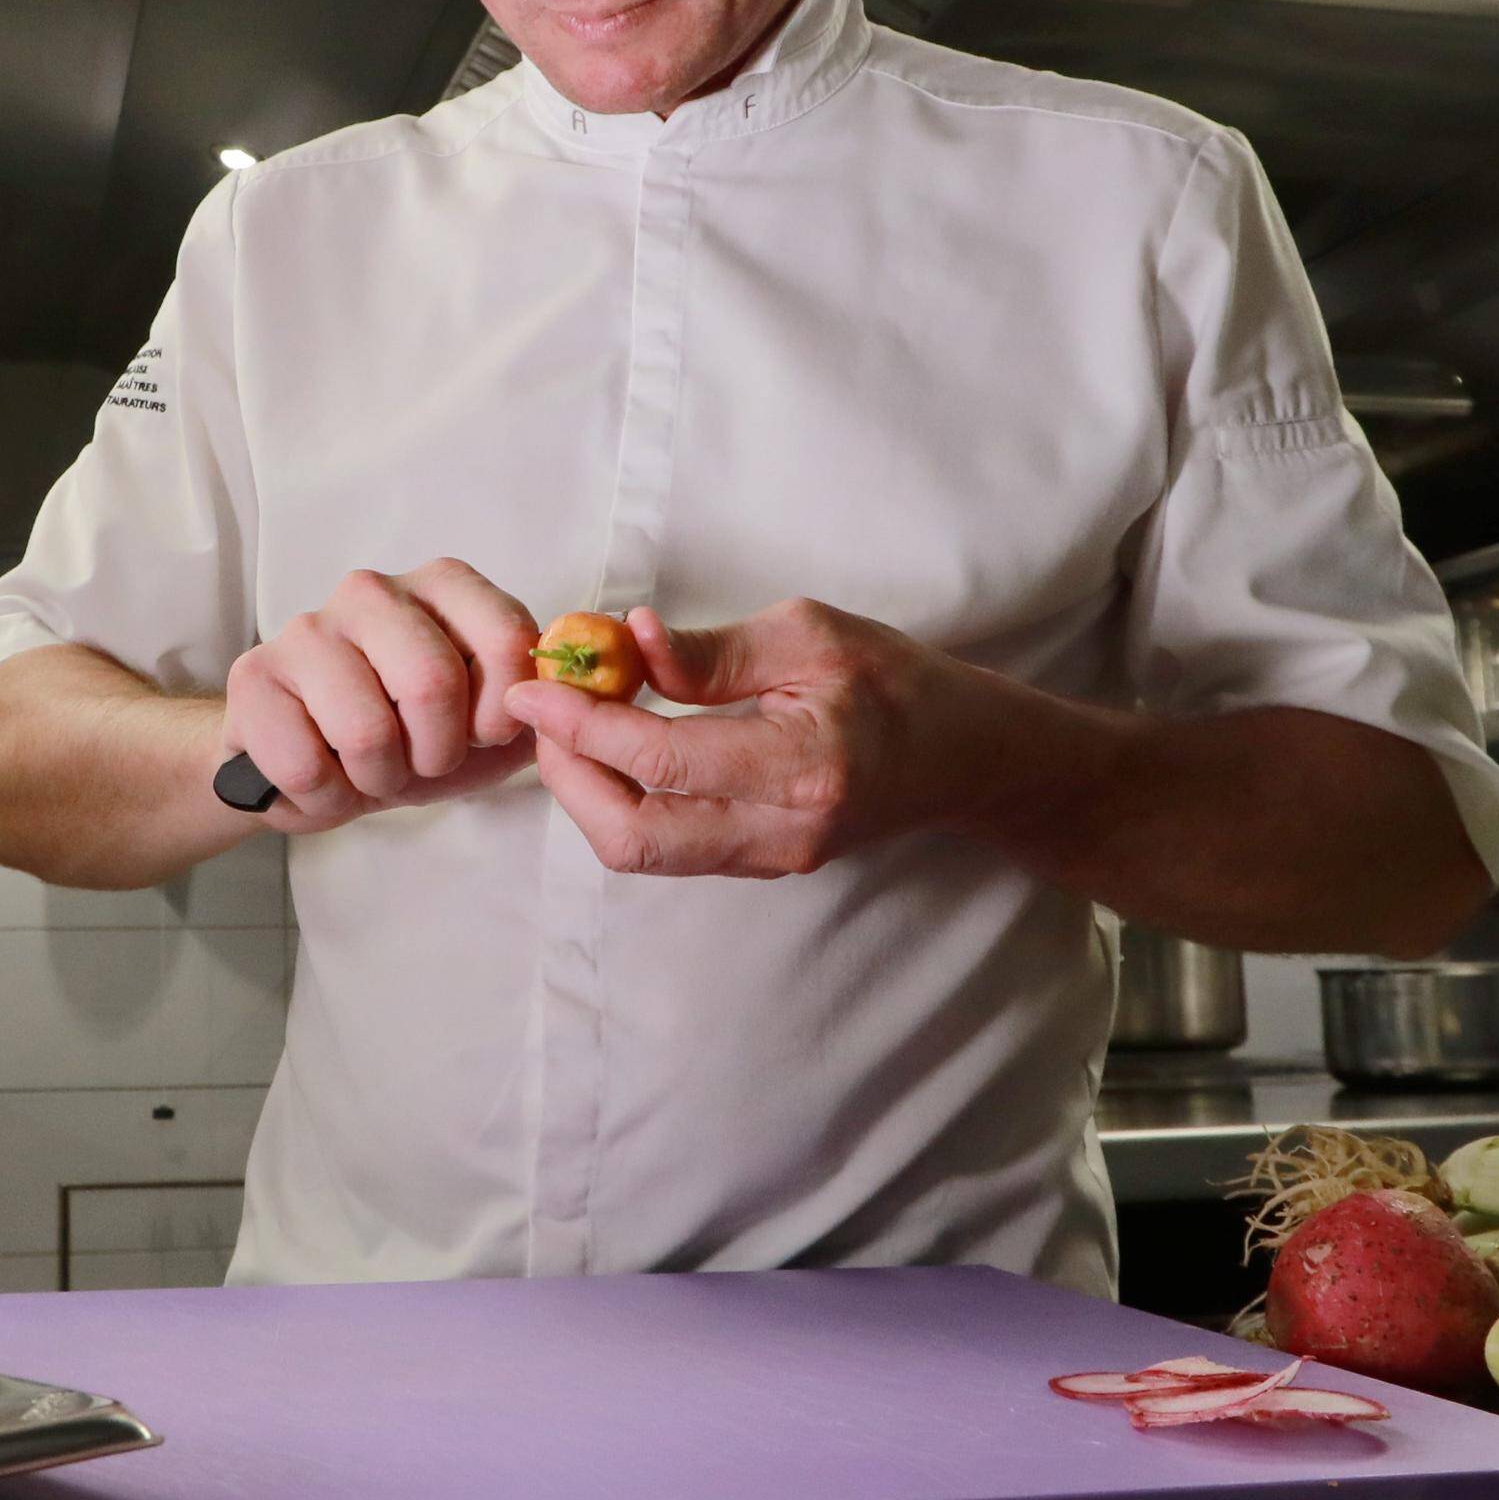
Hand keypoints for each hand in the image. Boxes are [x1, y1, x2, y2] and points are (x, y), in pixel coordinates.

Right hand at [220, 559, 542, 835]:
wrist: (311, 768)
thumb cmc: (408, 739)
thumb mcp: (487, 728)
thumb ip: (537, 708)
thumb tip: (565, 702)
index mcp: (444, 587)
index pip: (506, 637)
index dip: (501, 713)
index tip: (482, 735)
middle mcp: (373, 589)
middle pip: (431, 681)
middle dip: (434, 752)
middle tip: (418, 760)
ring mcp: (307, 627)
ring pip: (366, 731)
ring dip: (377, 778)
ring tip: (368, 767)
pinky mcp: (254, 675)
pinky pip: (306, 764)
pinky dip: (325, 796)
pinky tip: (322, 774)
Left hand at [507, 596, 1008, 876]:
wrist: (963, 756)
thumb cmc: (894, 681)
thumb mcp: (811, 634)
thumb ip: (711, 650)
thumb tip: (625, 641)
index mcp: (802, 765)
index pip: (662, 761)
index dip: (583, 724)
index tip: (535, 684)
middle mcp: (782, 831)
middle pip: (635, 835)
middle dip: (569, 773)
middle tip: (543, 710)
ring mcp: (771, 859)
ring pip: (643, 853)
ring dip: (587, 793)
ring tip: (569, 726)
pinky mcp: (761, 865)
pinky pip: (668, 850)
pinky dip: (621, 804)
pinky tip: (613, 751)